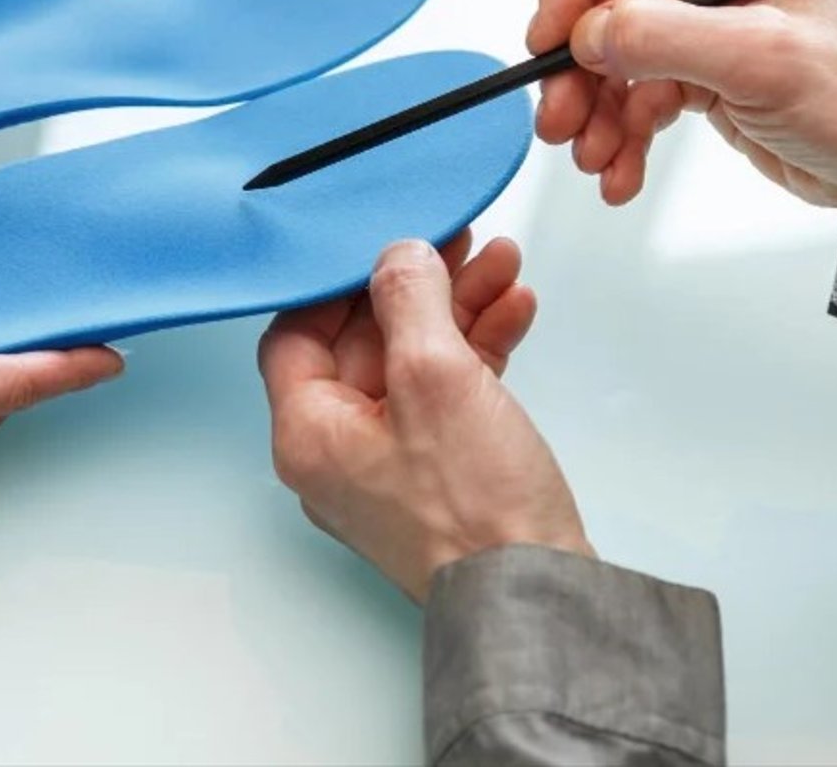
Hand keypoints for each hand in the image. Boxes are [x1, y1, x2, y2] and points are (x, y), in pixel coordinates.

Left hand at [259, 234, 587, 601]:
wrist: (538, 596)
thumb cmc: (475, 511)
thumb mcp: (436, 375)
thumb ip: (410, 299)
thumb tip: (398, 256)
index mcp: (309, 433)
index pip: (297, 334)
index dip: (340, 281)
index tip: (382, 241)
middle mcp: (339, 452)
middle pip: (364, 341)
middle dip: (417, 286)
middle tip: (456, 239)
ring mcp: (393, 465)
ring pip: (415, 362)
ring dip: (458, 308)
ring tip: (501, 263)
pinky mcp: (444, 475)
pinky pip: (450, 393)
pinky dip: (479, 350)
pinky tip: (513, 310)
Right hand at [529, 0, 836, 226]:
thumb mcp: (761, 61)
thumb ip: (664, 36)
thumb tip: (586, 34)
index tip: (549, 40)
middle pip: (604, 1)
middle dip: (577, 68)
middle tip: (560, 120)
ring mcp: (706, 20)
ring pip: (611, 55)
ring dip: (593, 112)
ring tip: (595, 160)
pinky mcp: (701, 70)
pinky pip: (633, 95)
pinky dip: (619, 136)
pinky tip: (620, 172)